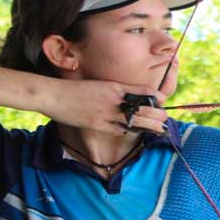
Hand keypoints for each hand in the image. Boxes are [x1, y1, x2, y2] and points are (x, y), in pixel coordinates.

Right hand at [43, 79, 167, 134]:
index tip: (162, 101)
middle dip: (157, 114)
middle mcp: (112, 99)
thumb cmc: (75, 89)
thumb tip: (127, 96)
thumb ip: (114, 91)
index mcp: (113, 86)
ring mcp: (105, 113)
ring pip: (134, 120)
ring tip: (161, 129)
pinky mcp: (97, 125)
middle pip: (142, 107)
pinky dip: (127, 131)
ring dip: (149, 125)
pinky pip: (117, 130)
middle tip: (165, 118)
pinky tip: (136, 133)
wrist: (53, 95)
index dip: (155, 97)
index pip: (142, 90)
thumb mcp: (98, 85)